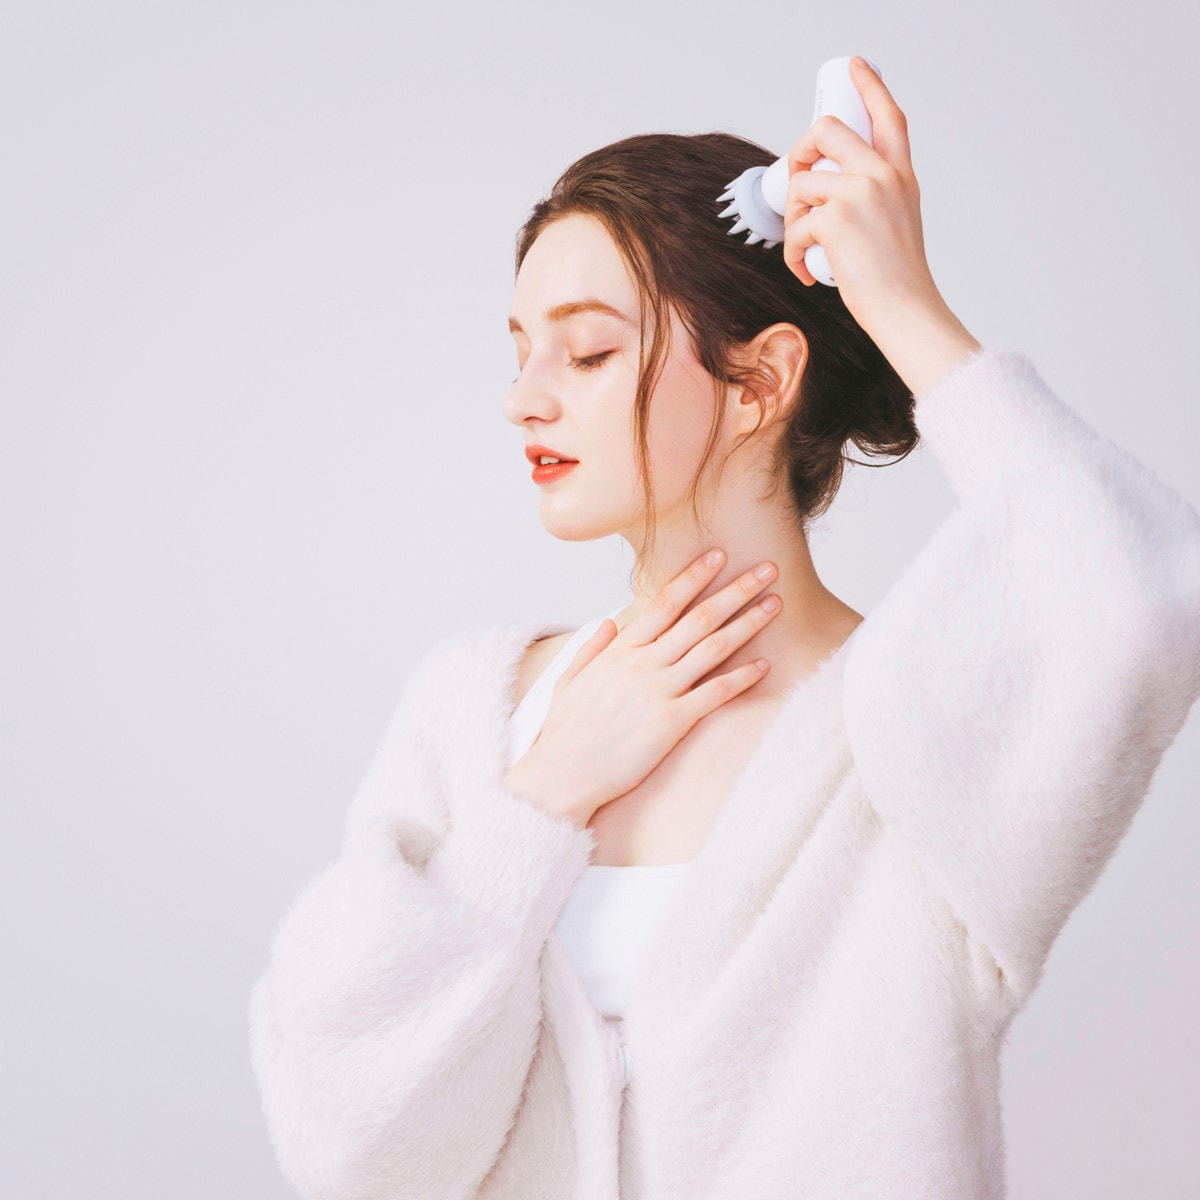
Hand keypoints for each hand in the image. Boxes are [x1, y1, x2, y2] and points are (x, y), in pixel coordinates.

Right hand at [503, 550, 782, 826]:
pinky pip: (714, 694)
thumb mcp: (568, 681)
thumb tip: (608, 624)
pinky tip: (764, 665)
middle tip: (767, 569)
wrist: (561, 775)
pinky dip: (741, 678)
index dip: (694, 576)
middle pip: (698, 618)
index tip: (718, 555)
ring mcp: (658, 692)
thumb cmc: (565, 732)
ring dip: (748, 623)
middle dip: (736, 590)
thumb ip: (591, 649)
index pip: (664, 602)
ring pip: (713, 649)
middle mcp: (642, 664)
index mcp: (620, 650)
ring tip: (775, 604)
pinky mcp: (671, 723)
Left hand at [783, 57, 944, 345]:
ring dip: (793, 218)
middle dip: (799, 151)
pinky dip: (792, 252)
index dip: (870, 86)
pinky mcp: (835, 217)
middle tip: (797, 182)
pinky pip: (795, 225)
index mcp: (900, 175)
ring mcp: (859, 192)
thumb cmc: (897, 278)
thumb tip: (828, 194)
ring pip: (802, 183)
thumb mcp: (898, 223)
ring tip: (805, 247)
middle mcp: (882, 175)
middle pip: (826, 130)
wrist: (904, 308)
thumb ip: (873, 199)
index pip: (888, 117)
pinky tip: (805, 271)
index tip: (855, 66)